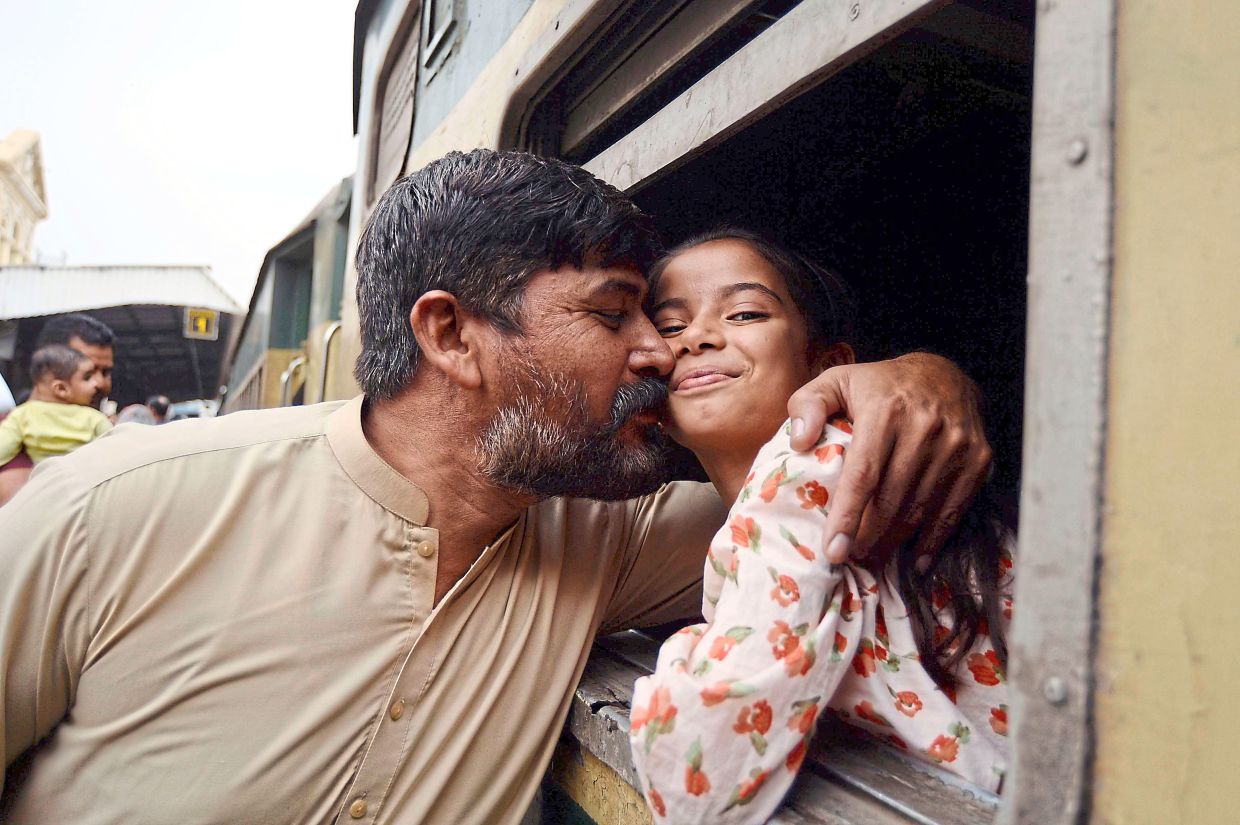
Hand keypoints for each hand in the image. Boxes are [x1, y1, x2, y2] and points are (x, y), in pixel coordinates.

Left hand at [786, 353, 991, 563]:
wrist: (943, 374)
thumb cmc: (879, 385)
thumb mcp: (836, 381)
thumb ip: (808, 405)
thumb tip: (799, 442)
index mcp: (885, 410)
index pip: (864, 474)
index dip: (848, 516)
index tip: (834, 550)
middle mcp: (924, 427)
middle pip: (892, 499)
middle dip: (868, 537)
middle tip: (850, 558)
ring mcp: (955, 445)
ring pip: (920, 509)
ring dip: (895, 541)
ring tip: (872, 557)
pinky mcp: (978, 459)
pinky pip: (953, 510)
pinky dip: (933, 540)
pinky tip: (915, 559)